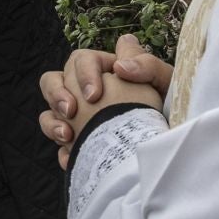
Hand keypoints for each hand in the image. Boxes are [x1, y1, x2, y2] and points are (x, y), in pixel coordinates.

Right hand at [39, 33, 170, 168]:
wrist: (163, 151)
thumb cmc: (169, 110)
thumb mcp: (165, 82)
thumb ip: (146, 65)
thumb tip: (120, 66)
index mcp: (105, 72)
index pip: (81, 60)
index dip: (82, 75)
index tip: (94, 96)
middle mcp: (87, 93)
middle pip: (53, 81)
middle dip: (57, 95)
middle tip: (71, 111)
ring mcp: (79, 120)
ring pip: (49, 113)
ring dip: (51, 122)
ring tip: (67, 136)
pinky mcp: (79, 144)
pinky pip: (59, 146)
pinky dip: (63, 152)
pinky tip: (73, 158)